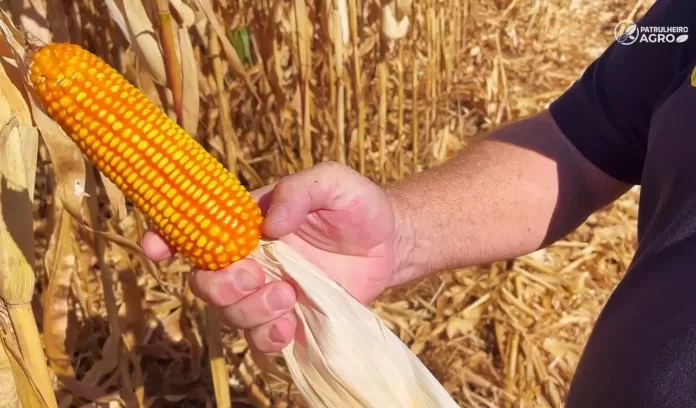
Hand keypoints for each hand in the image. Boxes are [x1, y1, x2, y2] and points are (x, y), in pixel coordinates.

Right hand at [141, 162, 403, 353]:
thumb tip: (267, 224)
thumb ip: (299, 190)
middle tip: (257, 275)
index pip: (194, 231)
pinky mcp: (289, 322)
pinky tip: (291, 328)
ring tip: (289, 295)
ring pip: (230, 315)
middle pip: (205, 282)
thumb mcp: (333, 182)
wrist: (391, 243)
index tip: (156, 247)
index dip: (166, 239)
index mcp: (247, 225)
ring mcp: (267, 294)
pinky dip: (268, 339)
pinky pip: (261, 343)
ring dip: (251, 310)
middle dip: (221, 285)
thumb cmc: (357, 206)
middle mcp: (250, 261)